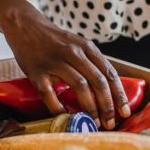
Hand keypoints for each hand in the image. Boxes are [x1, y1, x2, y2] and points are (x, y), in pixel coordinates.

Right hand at [0, 4, 130, 128]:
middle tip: (110, 123)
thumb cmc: (54, 40)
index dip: (119, 94)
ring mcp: (54, 61)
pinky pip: (49, 93)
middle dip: (107, 105)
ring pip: (79, 86)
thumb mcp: (77, 45)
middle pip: (97, 81)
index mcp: (86, 47)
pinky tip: (64, 116)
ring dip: (89, 107)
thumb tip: (106, 91)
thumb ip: (90, 63)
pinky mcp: (36, 70)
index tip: (124, 112)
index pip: (109, 73)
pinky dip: (58, 107)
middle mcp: (73, 53)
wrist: (25, 26)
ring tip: (93, 122)